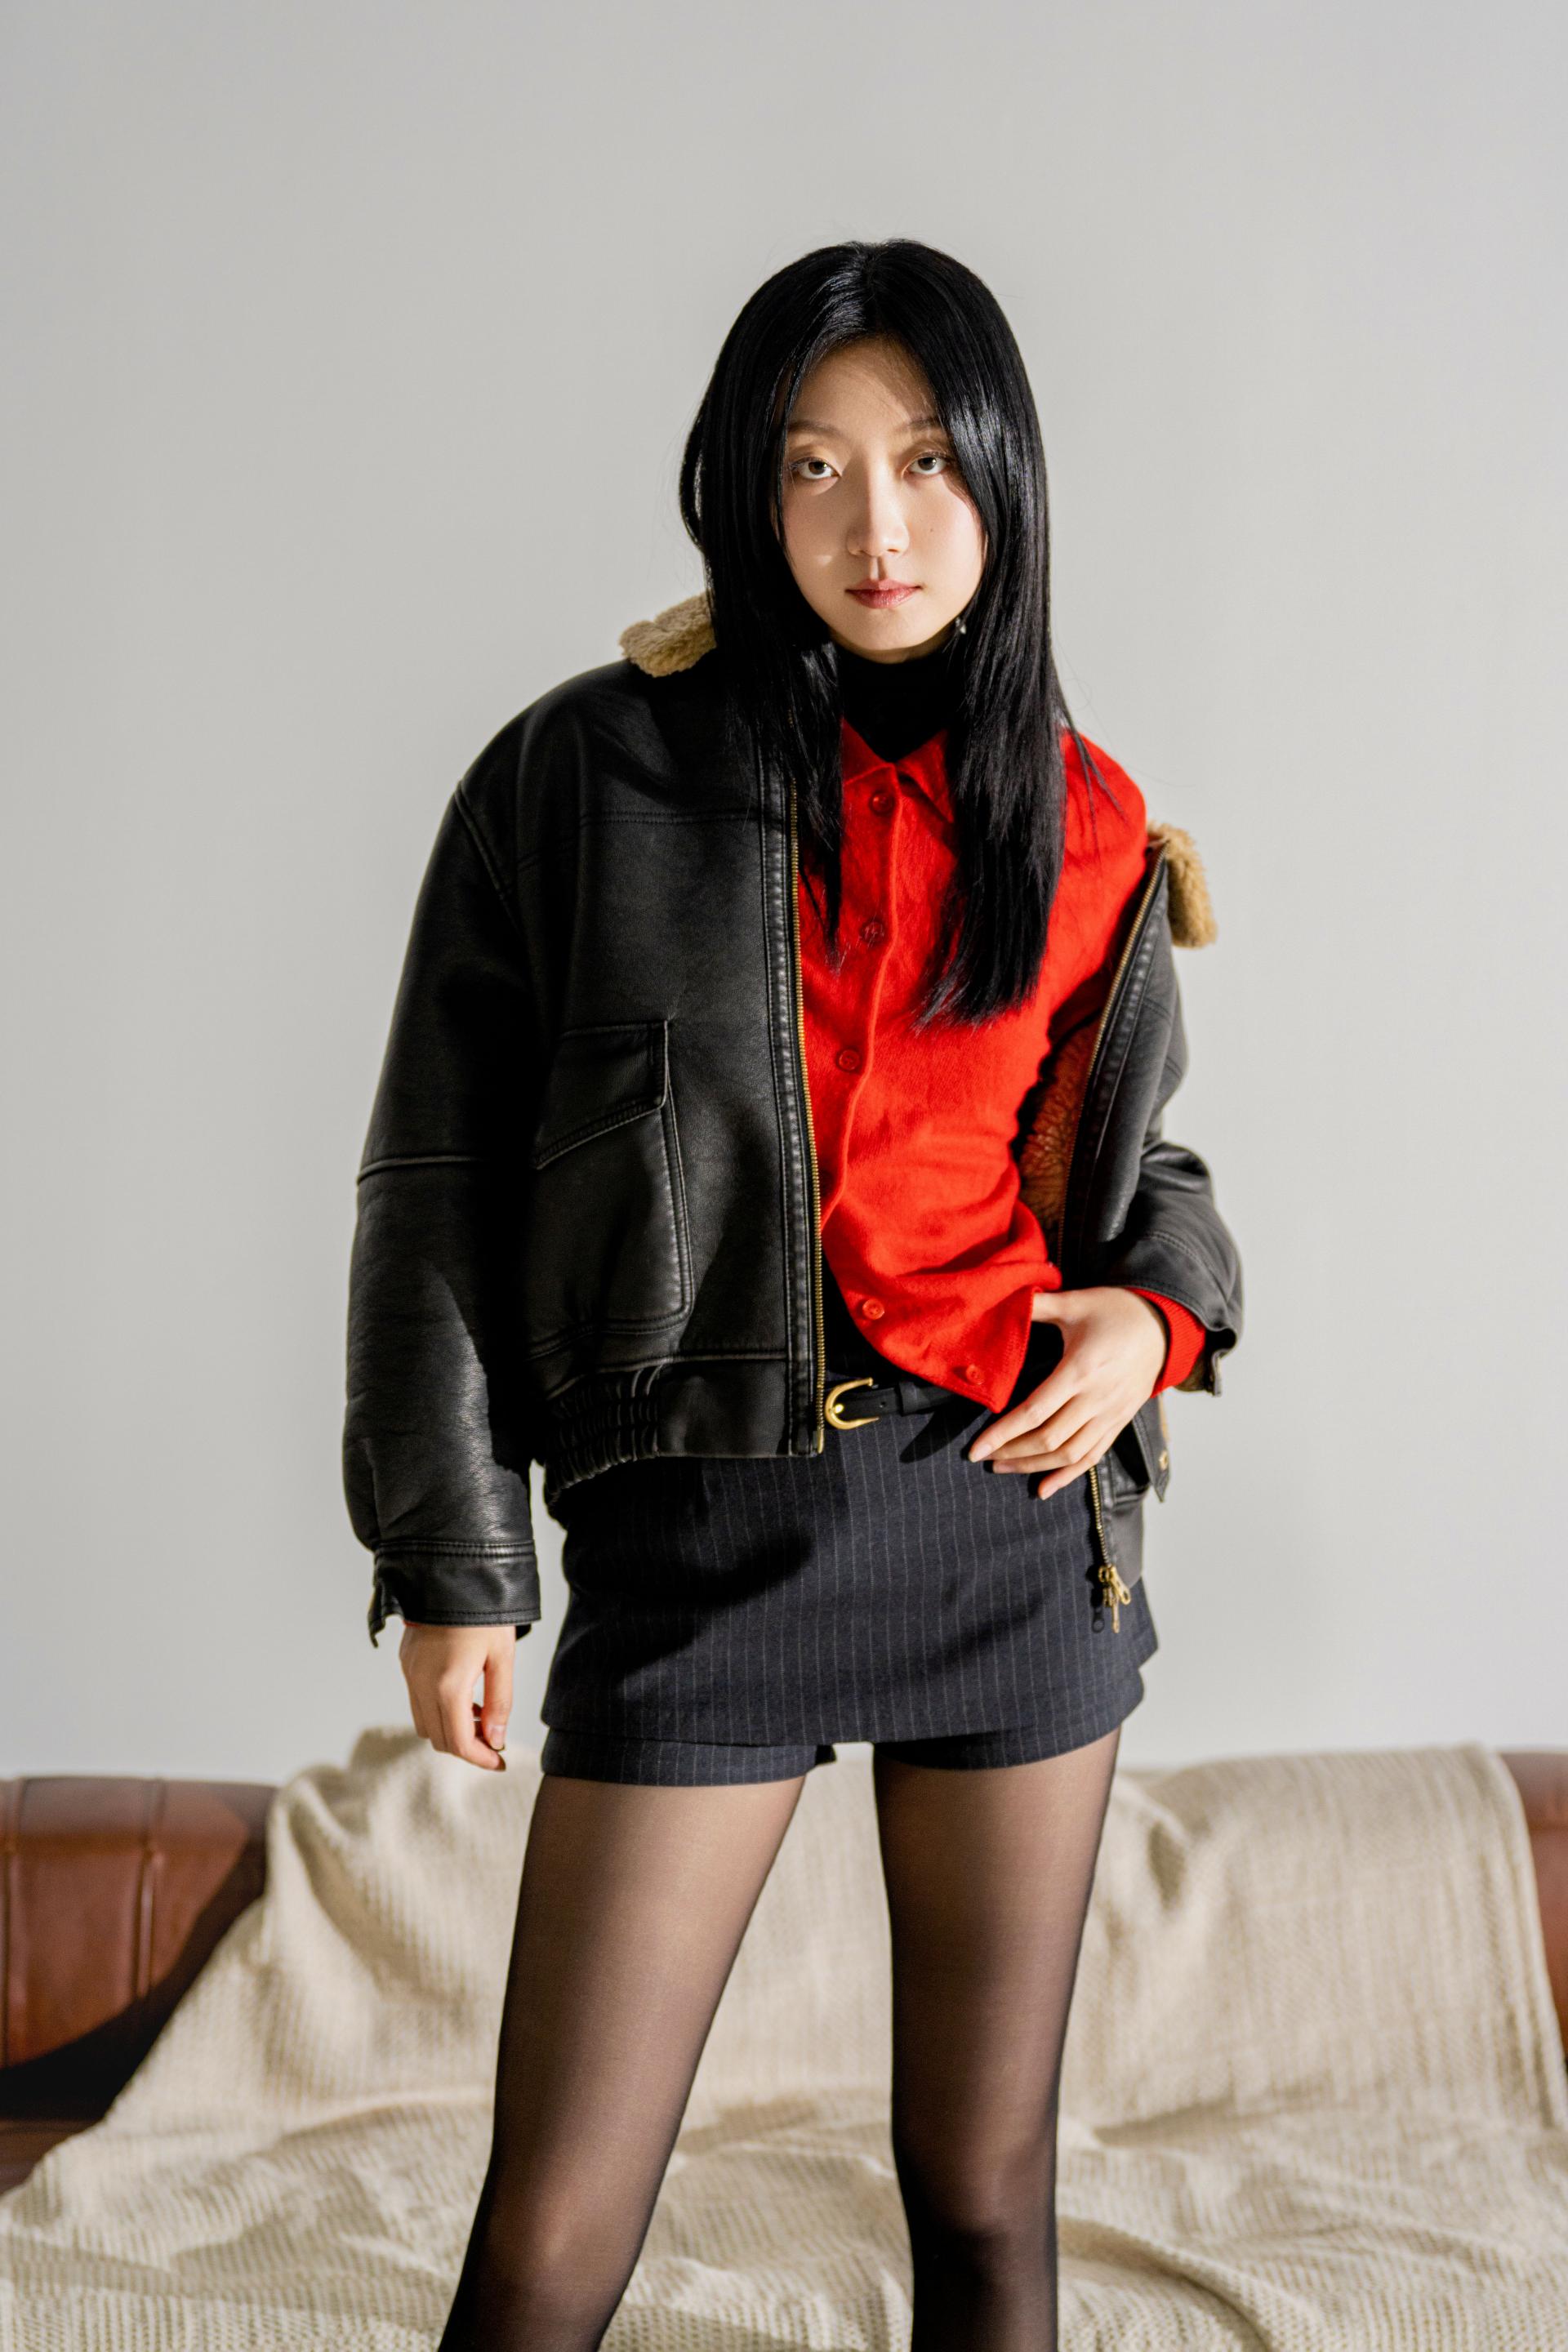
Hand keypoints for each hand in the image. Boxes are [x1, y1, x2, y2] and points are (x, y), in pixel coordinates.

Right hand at [399, 1623, 512, 1770]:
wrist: (451, 1574)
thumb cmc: (483, 1614)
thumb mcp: (502, 1657)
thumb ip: (500, 1702)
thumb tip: (496, 1738)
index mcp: (448, 1686)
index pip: (459, 1743)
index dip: (481, 1758)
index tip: (499, 1760)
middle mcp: (421, 1684)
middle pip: (439, 1739)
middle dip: (467, 1746)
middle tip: (493, 1737)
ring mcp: (409, 1674)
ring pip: (424, 1724)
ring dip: (450, 1730)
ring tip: (480, 1713)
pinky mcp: (406, 1663)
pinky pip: (417, 1702)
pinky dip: (438, 1711)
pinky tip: (462, 1695)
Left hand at [966, 1286, 1167, 1498]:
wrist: (1163, 1326)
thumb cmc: (1115, 1311)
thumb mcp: (1075, 1302)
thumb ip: (1037, 1305)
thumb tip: (1000, 1298)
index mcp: (1080, 1370)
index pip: (1035, 1412)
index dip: (1003, 1434)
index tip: (976, 1449)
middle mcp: (1096, 1399)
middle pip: (1049, 1439)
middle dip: (1012, 1453)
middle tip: (984, 1458)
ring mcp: (1110, 1414)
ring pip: (1069, 1454)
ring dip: (1033, 1467)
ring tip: (1003, 1468)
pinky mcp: (1119, 1422)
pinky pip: (1092, 1456)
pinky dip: (1067, 1476)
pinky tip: (1043, 1489)